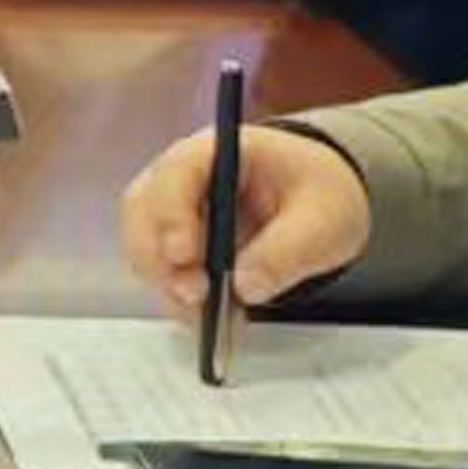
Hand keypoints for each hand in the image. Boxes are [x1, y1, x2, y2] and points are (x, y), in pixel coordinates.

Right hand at [117, 124, 372, 314]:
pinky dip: (177, 298)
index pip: (177, 173)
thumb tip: (245, 287)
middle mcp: (185, 176)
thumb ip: (287, 252)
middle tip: (195, 297)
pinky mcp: (176, 243)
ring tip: (207, 317)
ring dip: (167, 285)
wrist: (323, 205)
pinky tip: (208, 317)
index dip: (171, 213)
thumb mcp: (324, 222)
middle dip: (161, 259)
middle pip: (144, 212)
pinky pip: (160, 271)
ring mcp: (174, 209)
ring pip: (144, 246)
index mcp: (220, 151)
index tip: (185, 255)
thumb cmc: (321, 196)